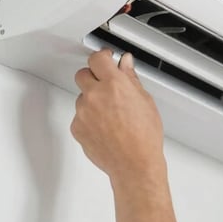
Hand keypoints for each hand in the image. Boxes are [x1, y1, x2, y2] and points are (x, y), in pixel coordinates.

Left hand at [71, 49, 165, 183]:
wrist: (135, 164)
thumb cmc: (144, 137)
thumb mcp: (145, 102)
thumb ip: (131, 79)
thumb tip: (125, 64)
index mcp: (115, 84)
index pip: (97, 58)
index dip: (102, 57)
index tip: (105, 59)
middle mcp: (95, 95)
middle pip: (83, 74)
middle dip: (93, 78)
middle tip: (106, 88)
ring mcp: (83, 112)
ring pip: (81, 97)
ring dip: (92, 101)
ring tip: (111, 116)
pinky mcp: (77, 127)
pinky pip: (79, 116)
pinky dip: (89, 119)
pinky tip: (105, 128)